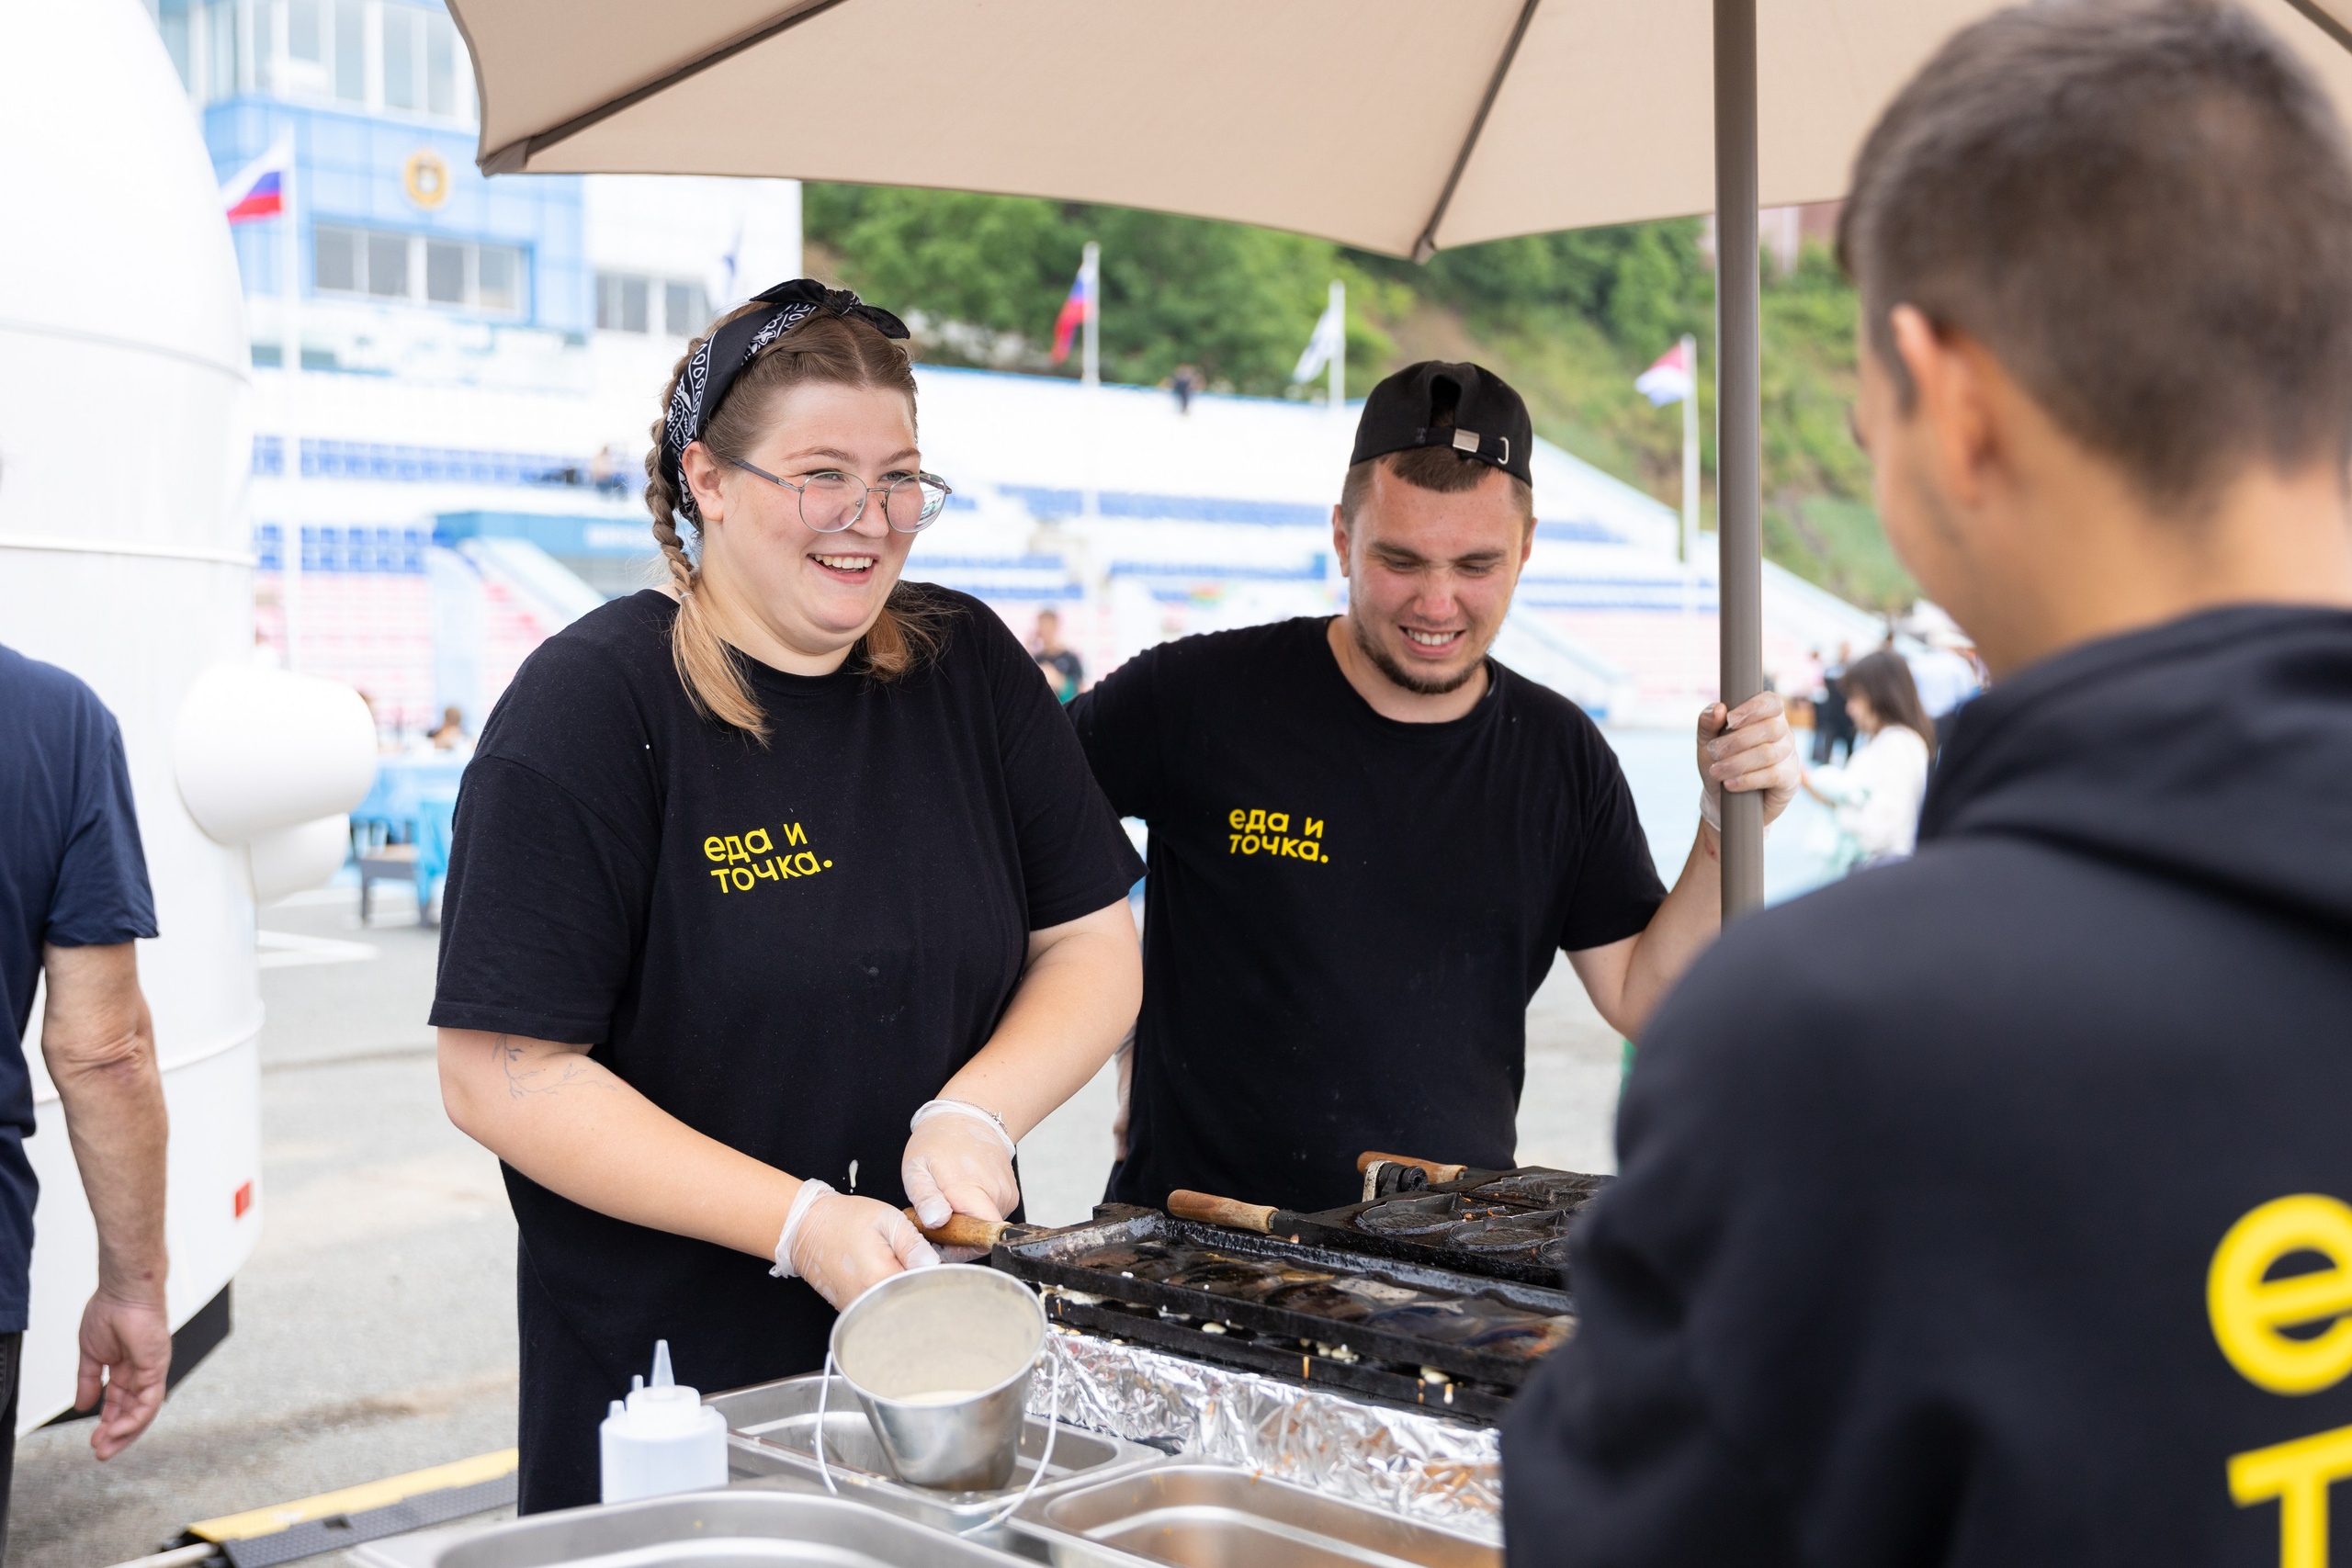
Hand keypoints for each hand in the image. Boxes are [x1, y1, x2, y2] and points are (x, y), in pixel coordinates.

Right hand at [77, 1289, 170, 1459]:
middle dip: (117, 1434)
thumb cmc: (110, 1311)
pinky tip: (118, 1430)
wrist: (123, 1291)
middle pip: (134, 1411)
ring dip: (125, 1432)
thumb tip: (82, 1406)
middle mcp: (143, 1371)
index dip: (108, 1422)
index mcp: (127, 1367)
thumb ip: (89, 1381)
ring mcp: (153, 1370)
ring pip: (144, 1411)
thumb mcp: (91, 1354)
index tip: (94, 1439)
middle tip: (101, 1452)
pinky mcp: (157, 1367)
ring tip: (105, 1447)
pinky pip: (149, 1401)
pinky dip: (135, 1419)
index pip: (120, 1402)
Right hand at [788, 1192, 938, 1309]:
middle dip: (921, 1286)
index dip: (935, 1274)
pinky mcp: (851, 1310)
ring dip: (905, 1292)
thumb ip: (913, 1243)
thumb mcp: (886, 1219)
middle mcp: (869, 1300)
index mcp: (881, 1277)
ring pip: (896, 1309)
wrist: (807, 1229)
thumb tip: (934, 1264)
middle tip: (915, 1262)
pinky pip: (880, 1310)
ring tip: (897, 1267)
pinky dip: (889, 1297)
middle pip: (912, 1303)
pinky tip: (885, 1277)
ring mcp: (858, 1308)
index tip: (933, 1260)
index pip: (925, 1287)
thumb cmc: (845, 1220)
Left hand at [902, 1111, 1020, 1236]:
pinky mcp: (1011, 1195)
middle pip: (979, 1235)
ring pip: (985, 1226)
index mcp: (970, 1190)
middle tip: (935, 1217)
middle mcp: (997, 1195)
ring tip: (948, 1201)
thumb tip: (938, 1222)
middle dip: (957, 1235)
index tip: (938, 1239)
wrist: (968, 1117)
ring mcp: (1008, 1195)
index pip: (977, 1239)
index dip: (958, 1248)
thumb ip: (926, 1197)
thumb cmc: (938, 1142)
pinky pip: (992, 1215)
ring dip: (966, 1222)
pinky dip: (976, 1213)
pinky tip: (962, 1196)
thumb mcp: (917, 1168)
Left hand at [1698, 693, 1801, 827]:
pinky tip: (1730, 784)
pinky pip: (1773, 775)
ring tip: (1716, 771)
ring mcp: (1789, 757)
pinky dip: (1747, 779)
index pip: (1772, 702)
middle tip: (1714, 752)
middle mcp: (1783, 734)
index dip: (1753, 708)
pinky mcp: (1790, 780)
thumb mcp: (1706, 742)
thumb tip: (1719, 708)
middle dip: (1737, 740)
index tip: (1729, 720)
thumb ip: (1707, 722)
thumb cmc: (1718, 763)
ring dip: (1738, 762)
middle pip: (1770, 728)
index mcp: (1767, 717)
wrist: (1721, 801)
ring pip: (1769, 753)